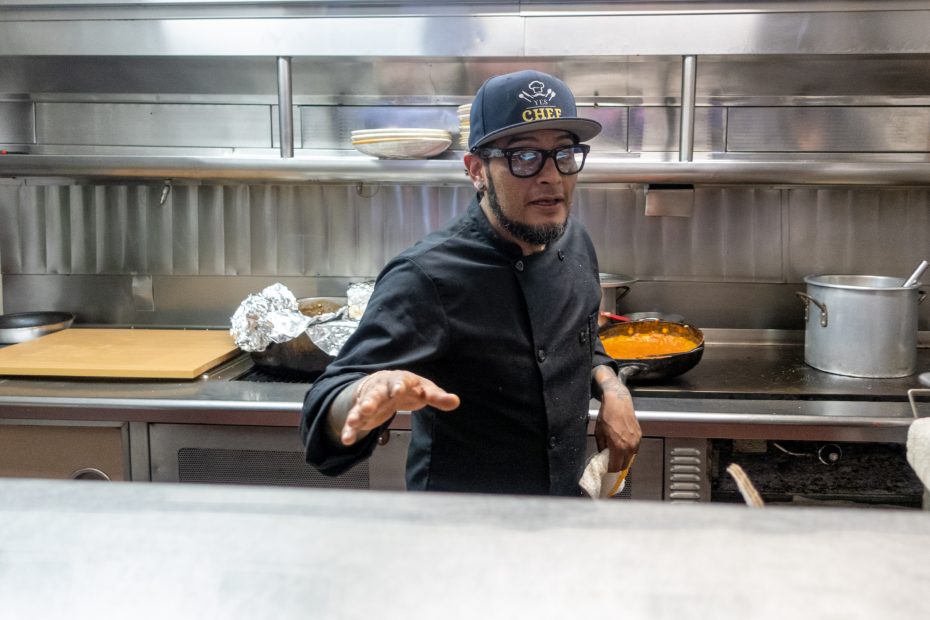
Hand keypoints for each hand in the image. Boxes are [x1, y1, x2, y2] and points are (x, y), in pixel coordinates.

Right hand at [339, 370, 459, 445]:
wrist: (383, 383)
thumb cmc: (408, 387)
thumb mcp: (424, 390)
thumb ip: (438, 397)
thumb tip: (456, 401)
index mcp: (399, 380)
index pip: (400, 381)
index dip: (398, 386)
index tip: (398, 390)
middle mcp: (381, 388)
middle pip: (376, 393)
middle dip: (371, 400)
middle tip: (367, 407)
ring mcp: (369, 400)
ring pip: (361, 406)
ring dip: (357, 414)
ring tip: (353, 423)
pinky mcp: (361, 414)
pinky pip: (354, 421)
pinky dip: (350, 430)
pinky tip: (346, 439)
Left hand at [593, 365, 640, 471]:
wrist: (618, 402)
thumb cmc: (607, 415)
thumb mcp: (599, 433)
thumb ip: (602, 448)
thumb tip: (603, 456)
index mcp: (618, 446)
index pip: (615, 467)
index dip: (609, 469)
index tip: (605, 468)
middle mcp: (629, 445)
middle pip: (624, 465)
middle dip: (617, 466)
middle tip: (609, 462)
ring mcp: (636, 441)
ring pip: (630, 458)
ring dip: (623, 458)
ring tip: (615, 453)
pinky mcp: (639, 436)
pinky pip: (634, 449)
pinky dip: (628, 450)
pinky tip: (621, 445)